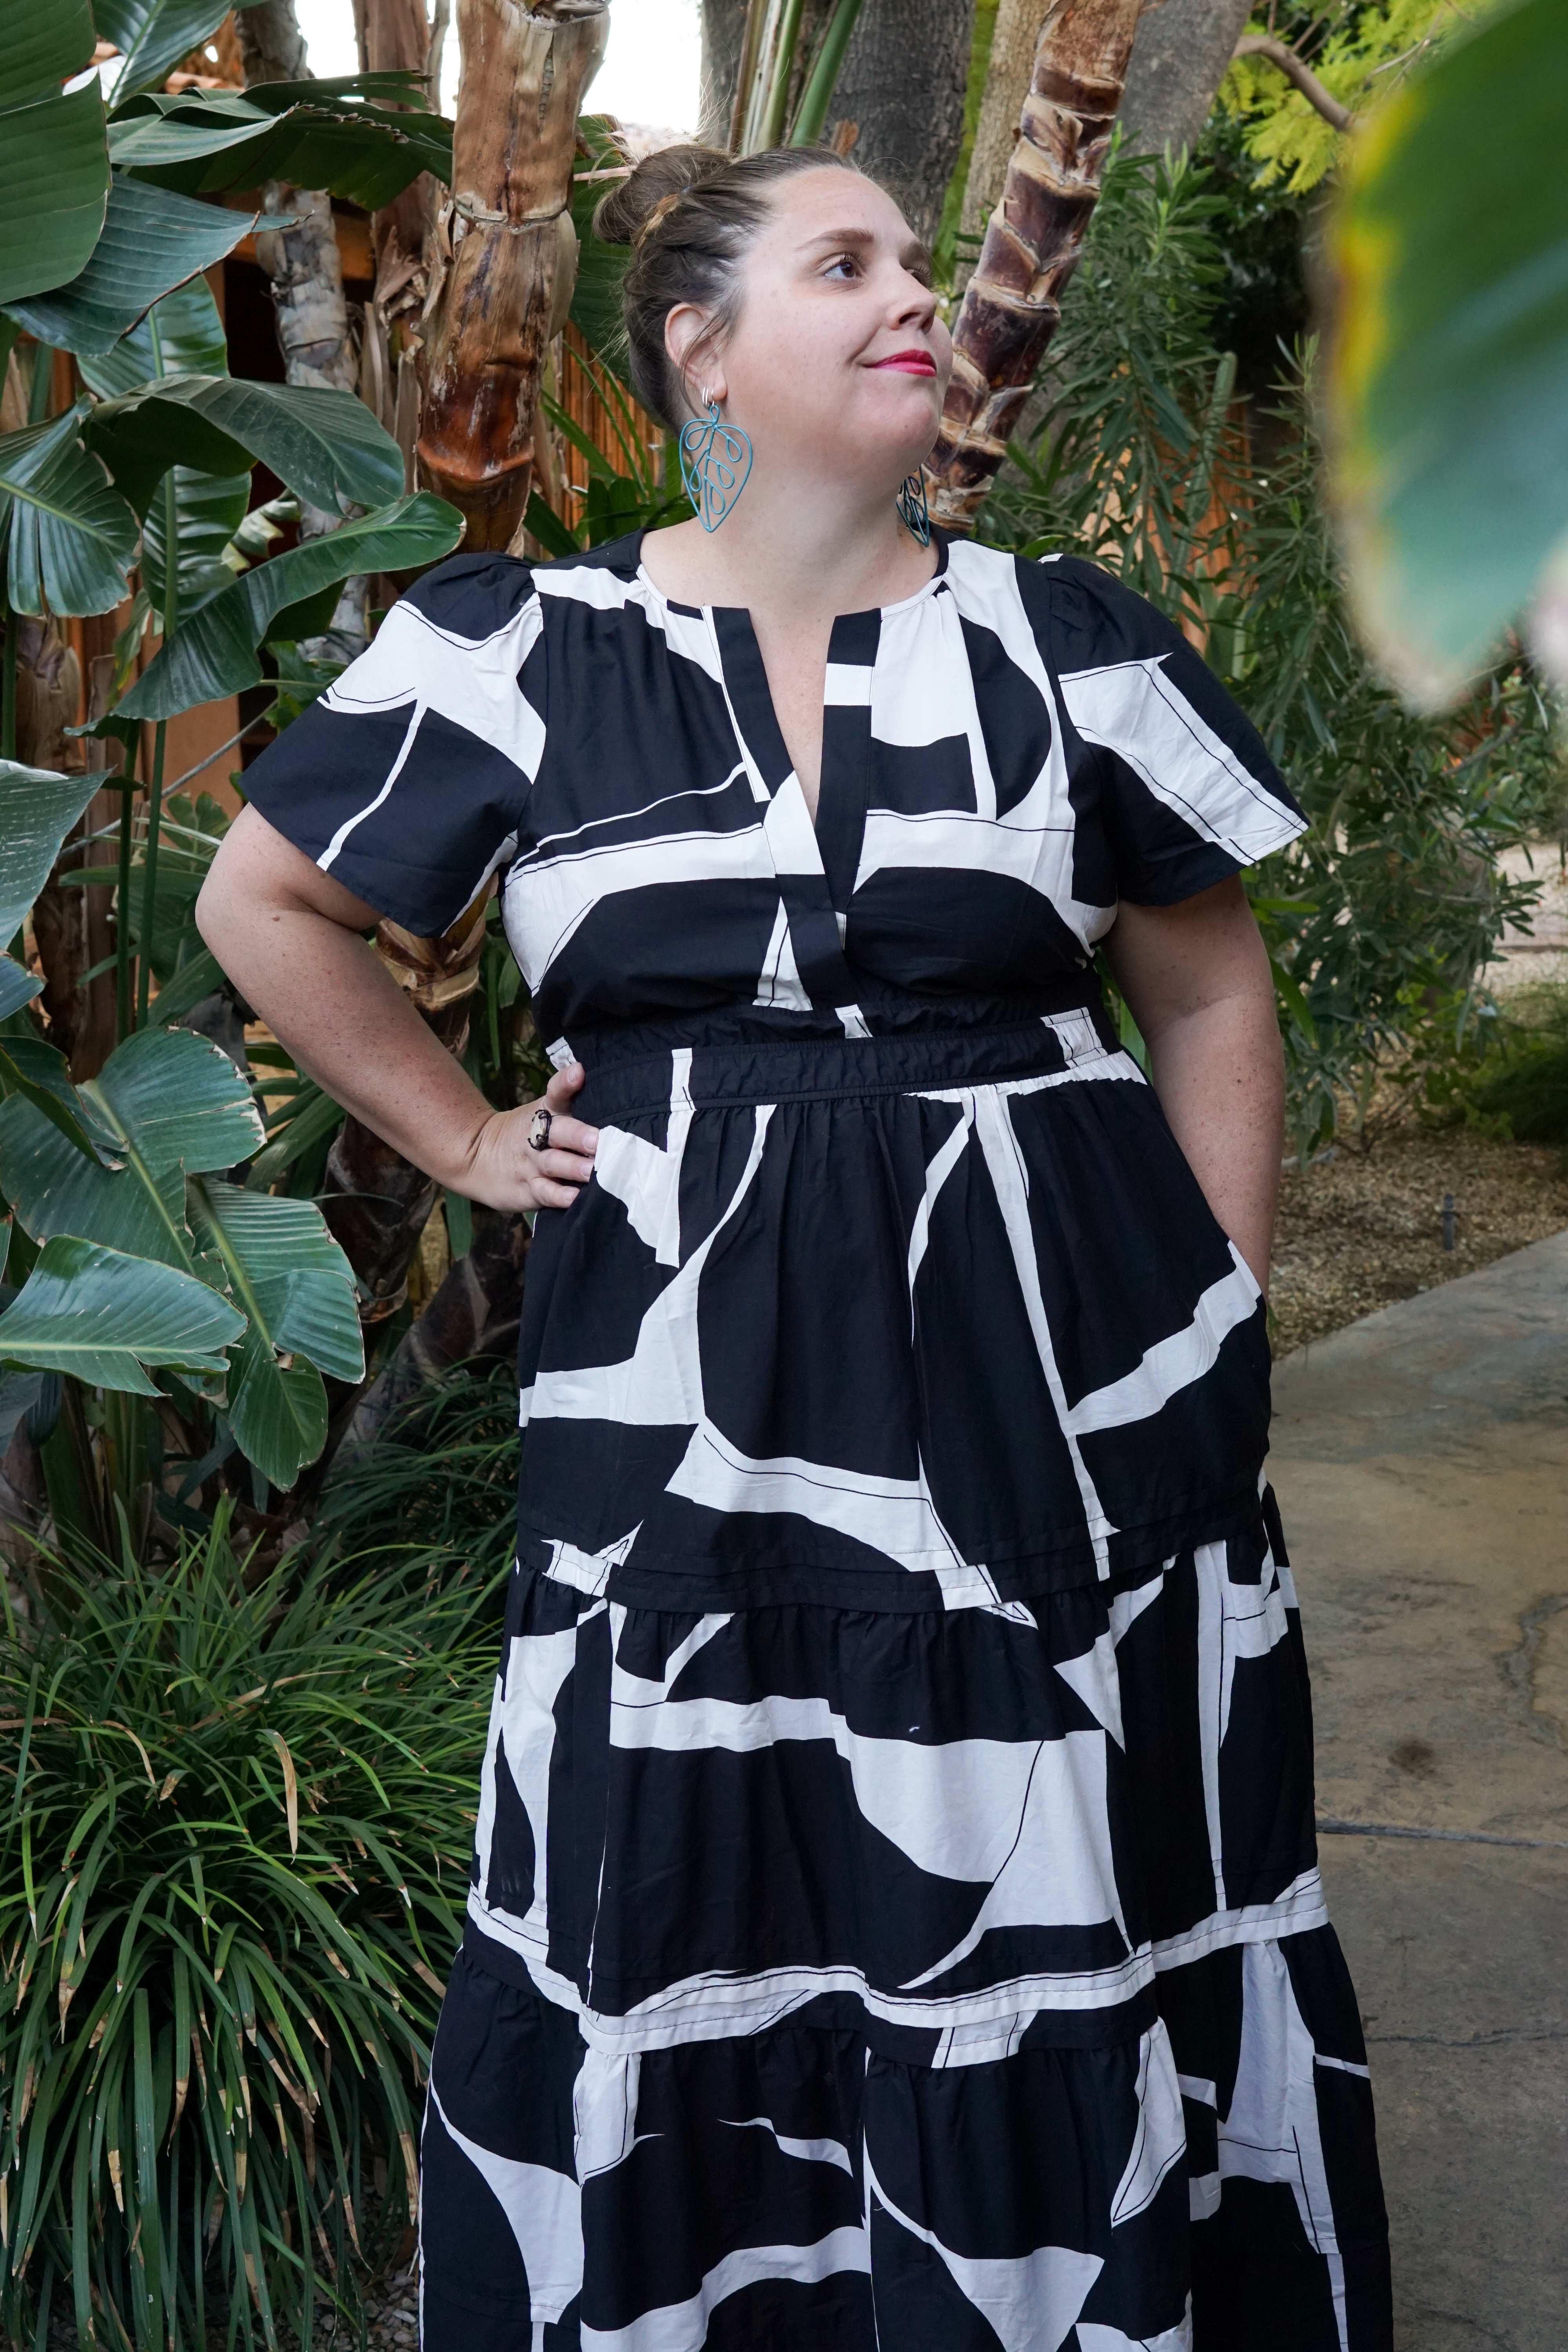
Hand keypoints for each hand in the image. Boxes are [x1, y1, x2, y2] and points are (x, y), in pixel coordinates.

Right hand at [461, 1062, 598, 1212]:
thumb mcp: (543, 1111)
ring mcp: (534, 1163)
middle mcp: (540, 1135)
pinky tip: (573, 1197)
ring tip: (591, 1170)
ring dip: (574, 1167)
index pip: (556, 1092)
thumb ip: (569, 1099)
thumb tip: (596, 1081)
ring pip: (555, 1163)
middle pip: (559, 1131)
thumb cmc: (528, 1133)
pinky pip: (545, 1192)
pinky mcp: (530, 1189)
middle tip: (597, 1140)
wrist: (476, 1155)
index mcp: (546, 1112)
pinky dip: (559, 1196)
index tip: (578, 1073)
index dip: (566, 1083)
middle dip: (579, 1135)